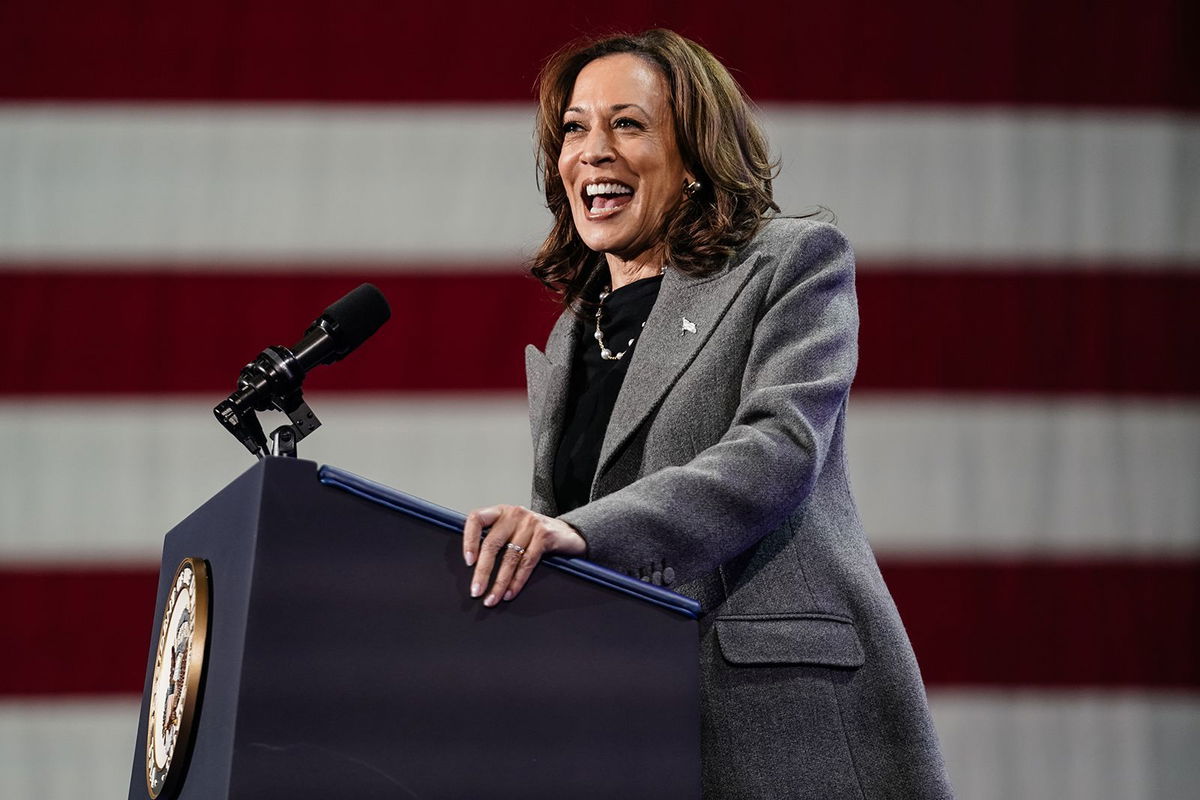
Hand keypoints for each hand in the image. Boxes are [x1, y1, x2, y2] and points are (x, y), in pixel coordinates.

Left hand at [462, 505, 586, 606]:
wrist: (569, 534)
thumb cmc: (535, 535)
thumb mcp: (513, 530)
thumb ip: (496, 540)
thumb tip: (473, 567)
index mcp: (501, 512)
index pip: (477, 519)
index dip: (469, 540)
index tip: (468, 561)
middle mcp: (514, 514)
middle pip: (492, 544)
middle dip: (482, 571)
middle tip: (476, 591)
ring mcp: (530, 523)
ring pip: (509, 557)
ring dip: (499, 582)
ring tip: (492, 598)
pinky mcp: (545, 535)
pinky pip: (527, 562)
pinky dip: (517, 581)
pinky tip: (510, 592)